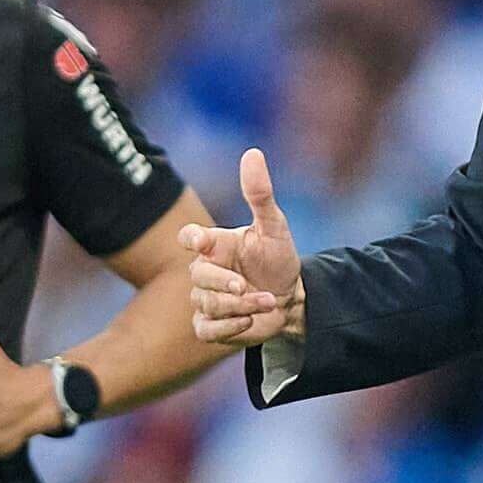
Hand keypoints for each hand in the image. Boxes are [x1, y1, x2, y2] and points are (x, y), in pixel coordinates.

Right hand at [183, 146, 302, 351]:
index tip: (200, 242)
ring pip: (207, 303)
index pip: (189, 237)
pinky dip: (229, 327)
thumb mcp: (275, 227)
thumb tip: (252, 153)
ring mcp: (206, 299)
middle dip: (224, 283)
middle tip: (246, 285)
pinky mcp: (211, 325)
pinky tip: (249, 320)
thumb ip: (260, 194)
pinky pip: (206, 329)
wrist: (293, 300)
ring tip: (266, 301)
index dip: (191, 239)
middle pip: (198, 275)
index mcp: (216, 245)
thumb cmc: (278, 260)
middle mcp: (206, 270)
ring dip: (239, 305)